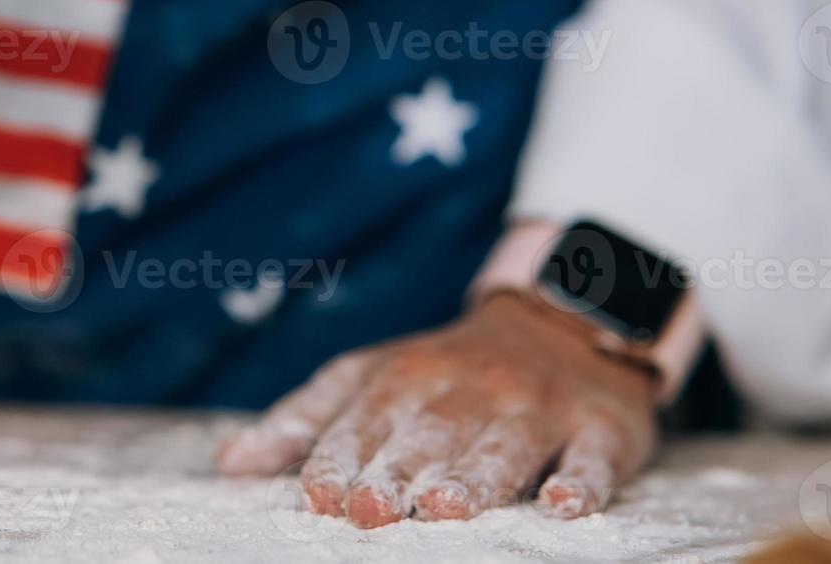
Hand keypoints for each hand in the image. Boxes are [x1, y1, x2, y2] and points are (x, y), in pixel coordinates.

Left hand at [218, 294, 656, 526]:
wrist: (561, 321)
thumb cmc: (446, 370)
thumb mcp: (370, 377)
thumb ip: (304, 419)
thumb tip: (230, 464)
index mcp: (404, 378)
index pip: (364, 421)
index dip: (340, 459)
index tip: (318, 498)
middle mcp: (468, 389)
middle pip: (428, 436)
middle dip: (396, 473)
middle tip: (370, 510)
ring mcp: (537, 406)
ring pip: (503, 446)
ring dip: (474, 478)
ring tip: (446, 508)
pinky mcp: (600, 426)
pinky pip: (592, 456)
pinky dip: (580, 481)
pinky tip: (562, 505)